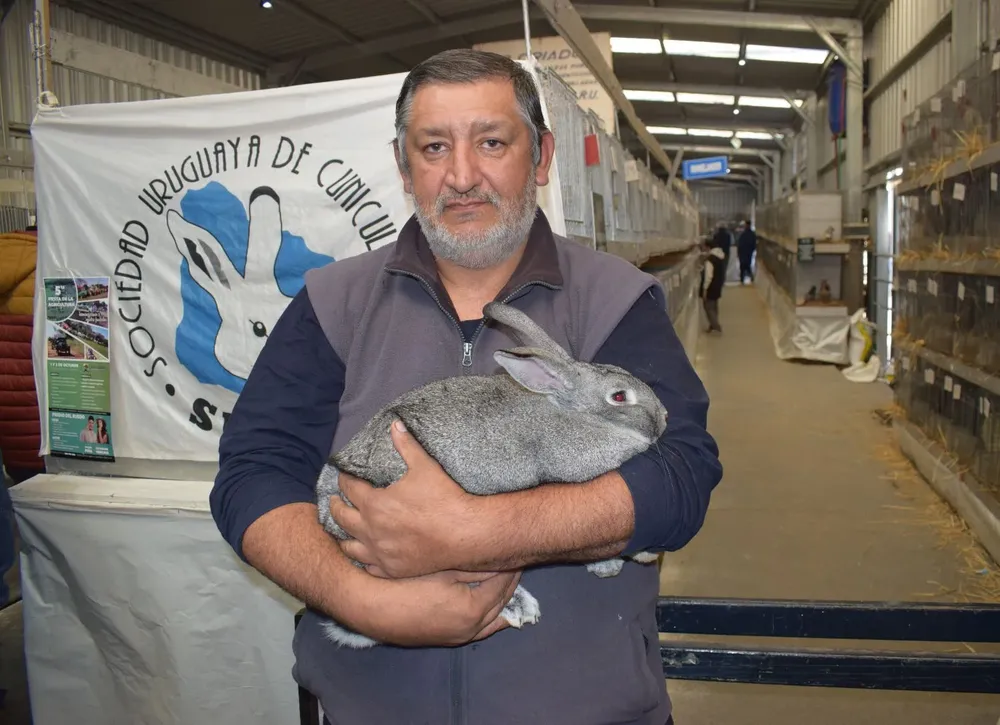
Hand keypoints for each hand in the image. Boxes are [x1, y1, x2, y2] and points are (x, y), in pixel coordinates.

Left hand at [331, 420, 479, 577]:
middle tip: (334, 501)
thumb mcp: (424, 466)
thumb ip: (406, 445)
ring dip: (343, 535)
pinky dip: (363, 558)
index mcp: (374, 503)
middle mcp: (371, 530)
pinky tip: (364, 554)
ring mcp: (380, 552)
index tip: (343, 475)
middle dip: (336, 506)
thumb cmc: (444, 499)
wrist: (465, 534)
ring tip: (342, 530)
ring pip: (349, 546)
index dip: (344, 479)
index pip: (349, 488)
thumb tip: (394, 423)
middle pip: (341, 517)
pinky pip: (368, 566)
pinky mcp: (392, 569)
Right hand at [344, 567, 520, 646]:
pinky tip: (487, 603)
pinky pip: (478, 628)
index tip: (514, 551)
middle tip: (515, 563)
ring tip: (506, 582)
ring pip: (491, 621)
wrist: (373, 609)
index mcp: (473, 611)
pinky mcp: (446, 639)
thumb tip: (500, 558)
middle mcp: (470, 630)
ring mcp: (458, 637)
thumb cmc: (406, 585)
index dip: (509, 567)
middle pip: (501, 604)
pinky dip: (487, 615)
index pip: (502, 585)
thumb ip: (474, 566)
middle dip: (509, 584)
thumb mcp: (443, 570)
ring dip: (500, 602)